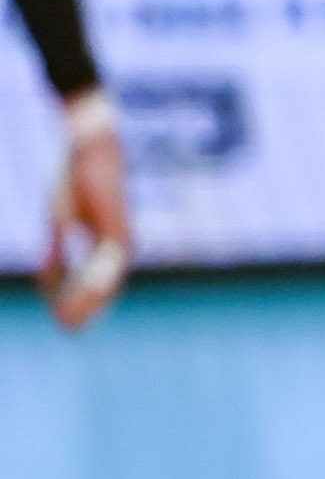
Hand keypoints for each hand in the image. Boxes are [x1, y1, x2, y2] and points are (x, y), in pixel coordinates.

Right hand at [38, 88, 131, 329]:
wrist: (89, 148)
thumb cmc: (75, 181)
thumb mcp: (60, 221)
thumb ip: (58, 251)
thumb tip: (50, 281)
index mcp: (109, 247)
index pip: (98, 286)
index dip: (81, 306)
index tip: (66, 324)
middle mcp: (120, 246)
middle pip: (105, 290)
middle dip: (85, 311)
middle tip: (68, 330)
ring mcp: (121, 237)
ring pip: (107, 281)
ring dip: (86, 302)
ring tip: (68, 320)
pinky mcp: (117, 226)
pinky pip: (107, 263)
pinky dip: (93, 280)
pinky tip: (80, 292)